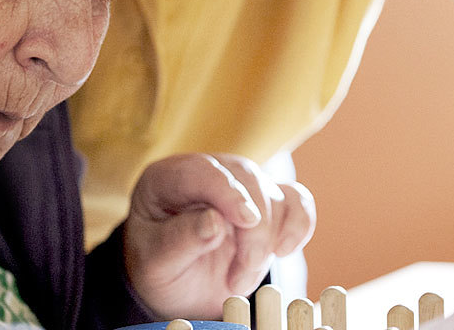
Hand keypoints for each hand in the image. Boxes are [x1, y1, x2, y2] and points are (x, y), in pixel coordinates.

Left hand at [123, 152, 315, 318]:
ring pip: (273, 194)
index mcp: (168, 177)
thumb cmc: (158, 265)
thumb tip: (214, 222)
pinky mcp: (265, 204)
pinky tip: (284, 250)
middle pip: (247, 178)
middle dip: (253, 231)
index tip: (247, 221)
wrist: (174, 283)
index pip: (203, 170)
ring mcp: (239, 186)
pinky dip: (299, 224)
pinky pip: (296, 201)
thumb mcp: (154, 261)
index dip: (227, 191)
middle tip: (237, 279)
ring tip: (239, 280)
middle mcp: (207, 172)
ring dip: (267, 242)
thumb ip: (179, 239)